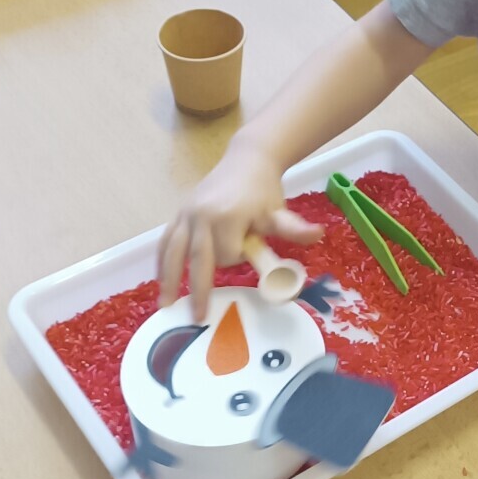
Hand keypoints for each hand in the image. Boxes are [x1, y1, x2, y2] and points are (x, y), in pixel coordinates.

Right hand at [158, 137, 322, 319]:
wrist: (247, 160)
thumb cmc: (264, 190)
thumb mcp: (278, 212)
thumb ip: (293, 228)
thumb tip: (317, 234)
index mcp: (226, 216)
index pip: (228, 255)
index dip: (238, 259)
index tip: (248, 252)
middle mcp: (201, 215)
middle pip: (197, 259)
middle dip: (196, 290)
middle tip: (197, 318)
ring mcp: (187, 213)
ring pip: (173, 251)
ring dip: (168, 279)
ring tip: (166, 305)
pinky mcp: (179, 212)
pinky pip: (166, 240)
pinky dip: (161, 261)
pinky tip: (160, 279)